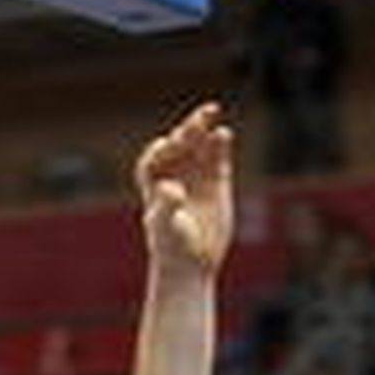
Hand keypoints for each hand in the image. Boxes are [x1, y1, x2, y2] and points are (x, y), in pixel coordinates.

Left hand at [136, 101, 234, 275]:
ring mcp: (195, 176)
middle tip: (197, 116)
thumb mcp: (166, 228)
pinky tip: (223, 133)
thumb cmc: (172, 248)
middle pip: (177, 146)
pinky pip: (217, 156)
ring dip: (203, 128)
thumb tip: (171, 187)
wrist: (192, 264)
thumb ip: (166, 206)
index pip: (152, 161)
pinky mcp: (216, 181)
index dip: (158, 152)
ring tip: (211, 110)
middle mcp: (174, 176)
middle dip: (186, 130)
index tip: (166, 146)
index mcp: (153, 185)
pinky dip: (219, 144)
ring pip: (199, 146)